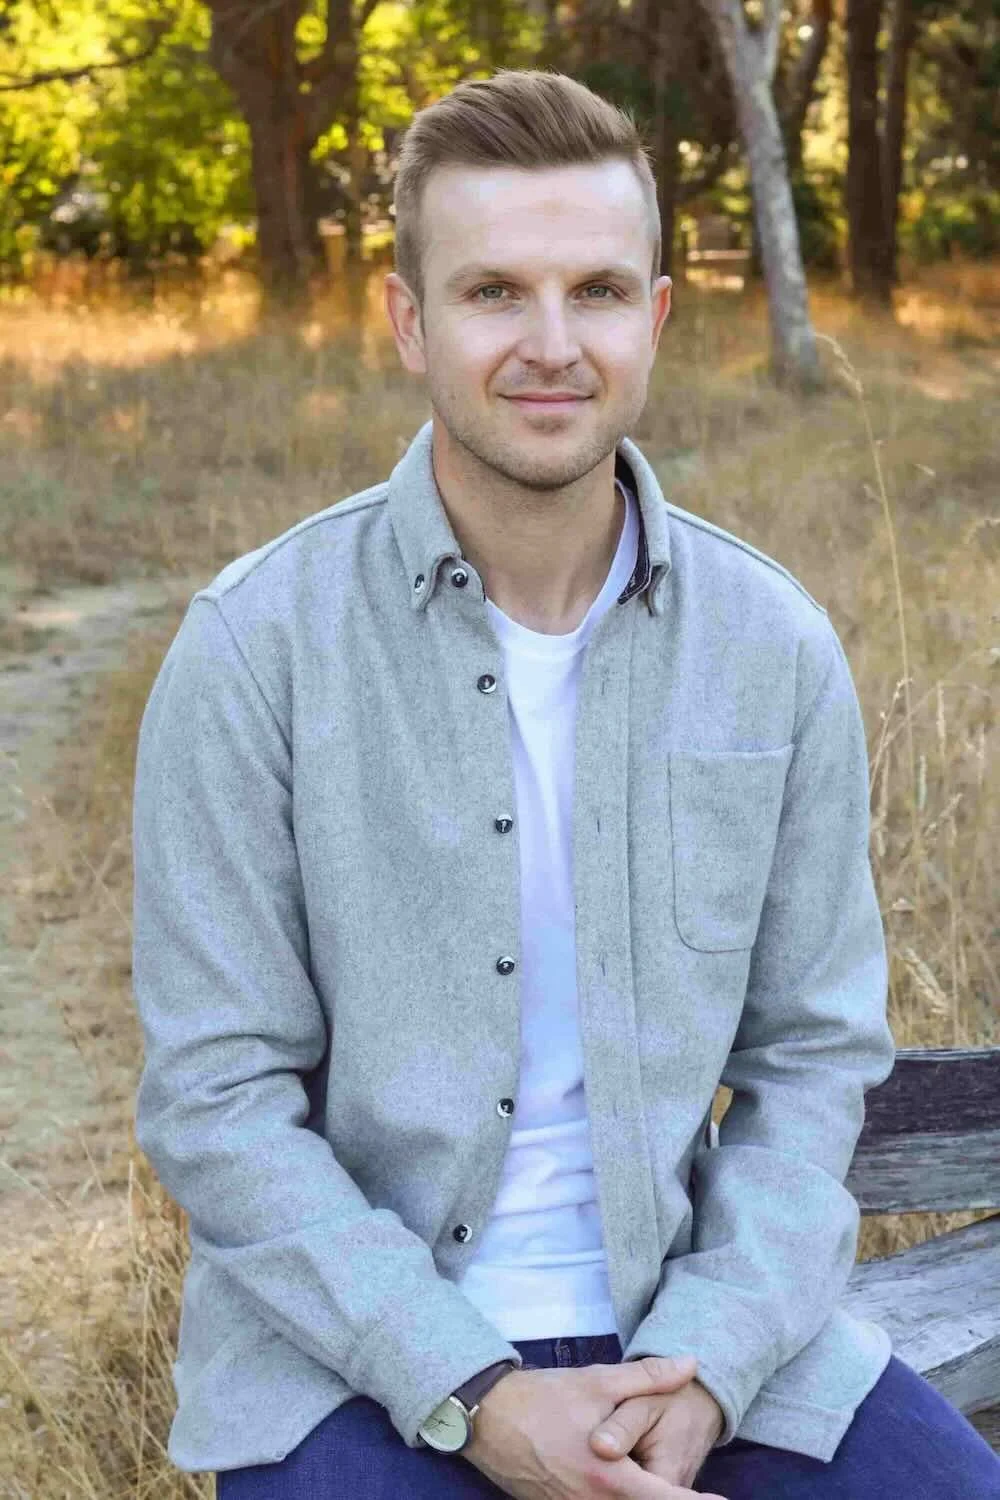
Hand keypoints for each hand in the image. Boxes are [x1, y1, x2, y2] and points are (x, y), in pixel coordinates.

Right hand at [462, 1353, 726, 1498]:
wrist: (489, 1418)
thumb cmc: (545, 1398)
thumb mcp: (599, 1381)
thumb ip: (649, 1377)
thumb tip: (691, 1365)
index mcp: (610, 1478)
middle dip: (670, 1497)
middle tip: (696, 1490)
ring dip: (643, 1496)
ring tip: (658, 1480)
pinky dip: (618, 1498)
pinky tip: (627, 1482)